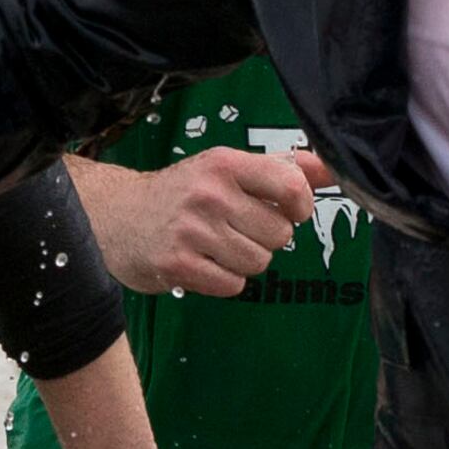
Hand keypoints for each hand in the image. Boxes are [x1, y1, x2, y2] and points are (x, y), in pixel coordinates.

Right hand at [72, 146, 340, 296]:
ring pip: (258, 263)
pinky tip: (203, 263)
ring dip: (244, 262)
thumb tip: (332, 169)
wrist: (116, 216)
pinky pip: (233, 284)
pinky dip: (224, 280)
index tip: (285, 211)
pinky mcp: (177, 265)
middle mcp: (208, 194)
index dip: (299, 206)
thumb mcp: (227, 169)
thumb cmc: (182, 193)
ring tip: (216, 247)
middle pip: (279, 235)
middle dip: (264, 238)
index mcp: (224, 164)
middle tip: (234, 230)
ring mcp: (191, 231)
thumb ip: (282, 168)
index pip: (292, 186)